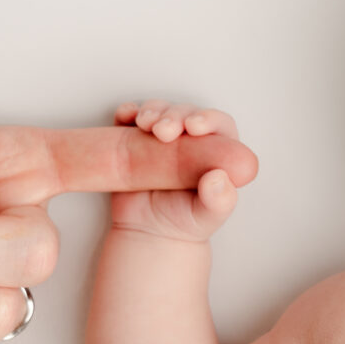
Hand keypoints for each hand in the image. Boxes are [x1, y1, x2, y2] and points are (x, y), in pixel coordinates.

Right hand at [106, 100, 243, 243]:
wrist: (148, 233)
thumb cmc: (185, 222)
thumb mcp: (207, 217)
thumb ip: (219, 200)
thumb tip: (218, 178)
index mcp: (217, 151)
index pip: (219, 125)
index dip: (208, 119)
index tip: (194, 127)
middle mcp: (191, 139)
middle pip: (187, 113)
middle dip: (175, 114)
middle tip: (163, 130)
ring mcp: (162, 137)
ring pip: (160, 111)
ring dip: (152, 111)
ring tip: (144, 124)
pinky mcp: (136, 139)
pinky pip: (131, 118)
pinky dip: (127, 113)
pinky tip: (125, 116)